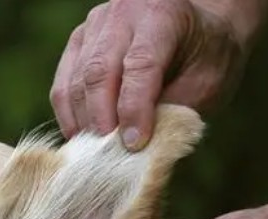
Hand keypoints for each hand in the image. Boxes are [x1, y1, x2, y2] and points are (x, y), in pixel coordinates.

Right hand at [50, 0, 261, 147]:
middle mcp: (121, 13)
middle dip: (101, 120)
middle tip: (107, 155)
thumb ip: (174, 110)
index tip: (134, 145)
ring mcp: (92, 28)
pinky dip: (69, 119)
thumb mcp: (206, 83)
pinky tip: (83, 139)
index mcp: (162, 13)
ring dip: (83, 123)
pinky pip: (61, 88)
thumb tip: (135, 147)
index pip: (140, 64)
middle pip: (98, 73)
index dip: (134, 109)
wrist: (194, 31)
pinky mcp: (76, 45)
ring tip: (95, 153)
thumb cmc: (204, 59)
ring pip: (74, 83)